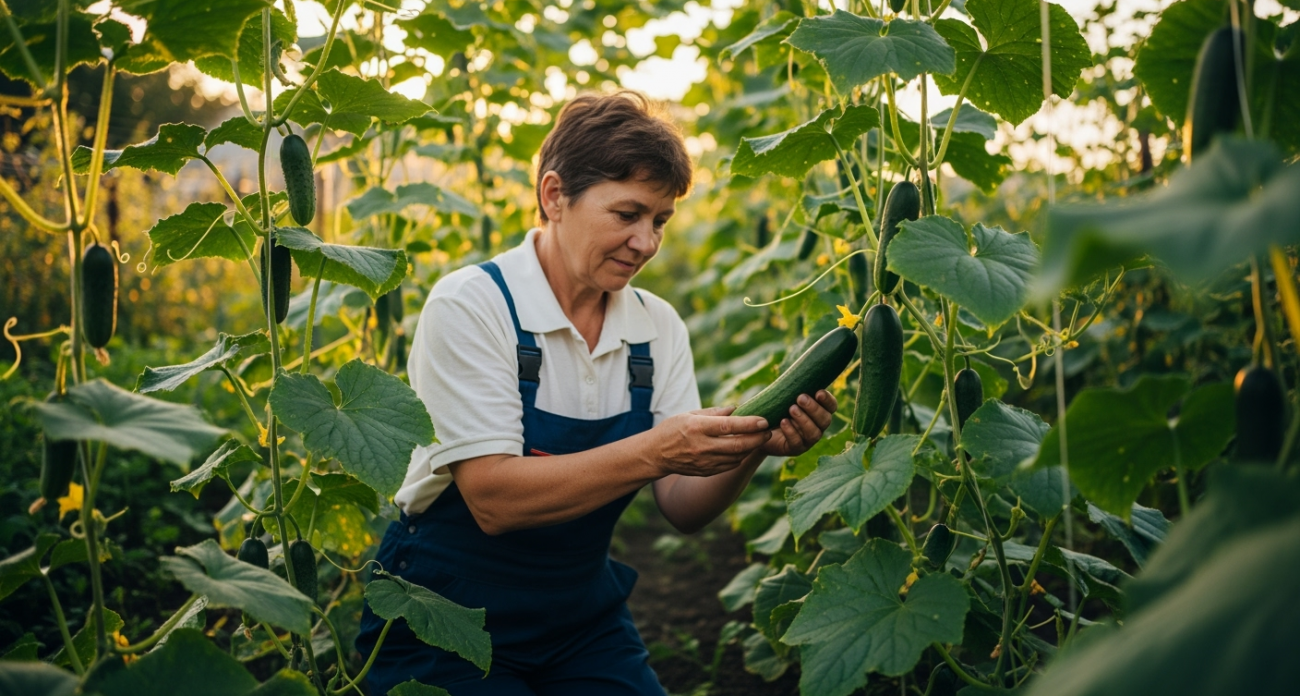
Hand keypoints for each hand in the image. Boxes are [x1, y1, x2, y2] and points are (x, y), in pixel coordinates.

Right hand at [652, 407, 772, 476]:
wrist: (655, 455)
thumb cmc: (672, 429)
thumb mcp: (689, 414)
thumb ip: (714, 413)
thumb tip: (737, 408)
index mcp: (698, 428)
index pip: (729, 426)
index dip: (749, 423)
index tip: (764, 420)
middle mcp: (702, 446)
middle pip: (738, 445)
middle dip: (757, 438)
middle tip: (768, 431)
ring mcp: (705, 461)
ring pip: (737, 456)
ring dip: (751, 447)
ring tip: (759, 438)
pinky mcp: (707, 471)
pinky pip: (730, 465)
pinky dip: (740, 456)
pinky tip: (744, 448)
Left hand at [758, 390, 836, 457]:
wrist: (760, 429)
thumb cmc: (776, 408)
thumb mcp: (785, 396)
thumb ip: (794, 386)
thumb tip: (799, 370)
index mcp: (819, 412)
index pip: (831, 407)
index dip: (827, 400)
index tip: (818, 392)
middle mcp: (817, 426)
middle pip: (825, 420)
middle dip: (814, 408)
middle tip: (800, 398)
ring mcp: (807, 440)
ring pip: (814, 433)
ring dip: (804, 420)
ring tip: (791, 409)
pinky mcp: (795, 449)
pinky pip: (797, 443)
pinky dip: (791, 431)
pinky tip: (783, 422)